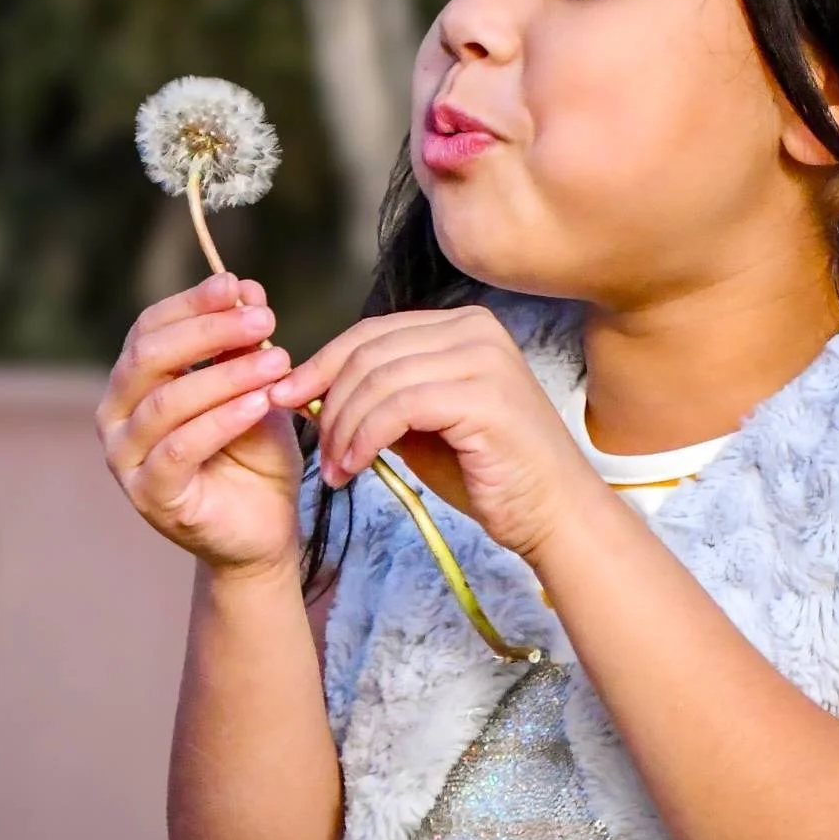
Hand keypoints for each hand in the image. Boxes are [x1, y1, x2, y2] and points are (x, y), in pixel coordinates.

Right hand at [96, 272, 300, 577]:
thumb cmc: (252, 450)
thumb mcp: (256, 386)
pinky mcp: (150, 495)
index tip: (237, 286)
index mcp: (133, 382)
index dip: (192, 303)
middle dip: (210, 332)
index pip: (150, 329)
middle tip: (264, 320)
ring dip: (226, 376)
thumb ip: (245, 343)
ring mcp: (126, 459)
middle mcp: (116, 416)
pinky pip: (179, 450)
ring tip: (277, 362)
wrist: (262, 525)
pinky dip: (222, 420)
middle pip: (150, 358)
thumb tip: (245, 287)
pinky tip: (260, 403)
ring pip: (166, 403)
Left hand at [267, 305, 600, 559]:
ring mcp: (482, 359)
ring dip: (343, 428)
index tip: (285, 397)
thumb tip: (312, 389)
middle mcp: (476, 329)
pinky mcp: (483, 398)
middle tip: (315, 447)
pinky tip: (356, 468)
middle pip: (369, 350)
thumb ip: (381, 398)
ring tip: (335, 469)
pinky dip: (364, 439)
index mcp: (464, 326)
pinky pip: (398, 408)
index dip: (322, 363)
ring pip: (378, 379)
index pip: (373, 332)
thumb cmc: (490, 473)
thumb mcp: (424, 425)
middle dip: (327, 399)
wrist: (553, 513)